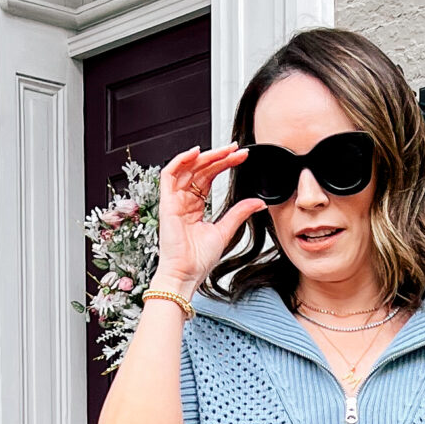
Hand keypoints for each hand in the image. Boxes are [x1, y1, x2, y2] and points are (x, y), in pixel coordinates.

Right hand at [155, 144, 266, 293]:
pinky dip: (180, 161)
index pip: (209, 177)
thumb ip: (239, 213)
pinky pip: (168, 175)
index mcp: (195, 206)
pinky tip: (196, 152)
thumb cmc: (198, 260)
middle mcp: (183, 201)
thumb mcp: (225, 230)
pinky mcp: (166, 203)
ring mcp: (174, 201)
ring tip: (223, 150)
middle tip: (236, 149)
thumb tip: (258, 203)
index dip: (224, 165)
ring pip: (187, 168)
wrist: (186, 274)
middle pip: (200, 170)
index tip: (241, 157)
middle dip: (219, 157)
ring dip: (205, 156)